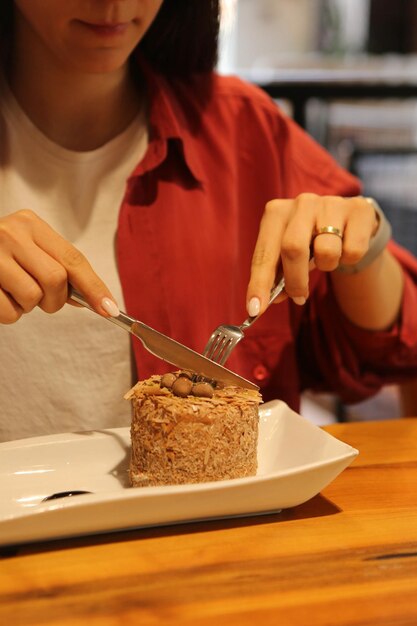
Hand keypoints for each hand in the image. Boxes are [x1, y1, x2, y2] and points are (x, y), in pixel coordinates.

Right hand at [0, 209, 118, 323]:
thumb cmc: (1, 255)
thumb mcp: (30, 250)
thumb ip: (59, 268)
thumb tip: (97, 300)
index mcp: (30, 224)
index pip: (73, 259)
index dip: (95, 287)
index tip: (110, 310)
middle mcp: (10, 233)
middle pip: (56, 280)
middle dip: (55, 300)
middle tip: (44, 300)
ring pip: (32, 297)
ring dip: (29, 307)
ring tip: (15, 293)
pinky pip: (9, 312)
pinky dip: (11, 314)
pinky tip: (1, 297)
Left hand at [246, 193, 377, 314]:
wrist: (348, 220)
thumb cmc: (310, 240)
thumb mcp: (288, 254)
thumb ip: (276, 276)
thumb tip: (263, 303)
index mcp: (276, 213)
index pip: (264, 253)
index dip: (259, 283)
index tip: (255, 309)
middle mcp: (301, 203)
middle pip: (293, 249)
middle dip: (295, 281)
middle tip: (298, 298)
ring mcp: (330, 203)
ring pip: (327, 252)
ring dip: (327, 267)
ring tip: (326, 258)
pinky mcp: (358, 209)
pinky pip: (353, 250)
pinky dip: (349, 260)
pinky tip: (346, 246)